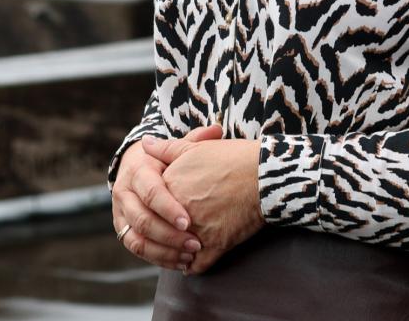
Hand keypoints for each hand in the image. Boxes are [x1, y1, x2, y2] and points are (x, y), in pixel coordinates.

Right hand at [112, 123, 221, 269]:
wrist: (137, 169)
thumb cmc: (165, 161)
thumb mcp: (177, 150)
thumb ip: (195, 142)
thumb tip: (217, 129)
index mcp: (137, 170)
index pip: (150, 192)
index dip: (168, 208)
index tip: (188, 222)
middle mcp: (123, 192)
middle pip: (142, 219)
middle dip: (169, 235)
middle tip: (195, 244)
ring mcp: (120, 213)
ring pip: (137, 238)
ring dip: (164, 251)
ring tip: (190, 257)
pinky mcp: (123, 230)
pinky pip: (137, 249)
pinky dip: (158, 258)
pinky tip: (180, 262)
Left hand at [144, 133, 263, 274]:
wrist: (264, 174)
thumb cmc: (232, 158)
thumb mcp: (195, 148)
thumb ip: (166, 149)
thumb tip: (145, 143)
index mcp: (169, 186)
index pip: (150, 206)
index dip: (156, 209)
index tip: (161, 211)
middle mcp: (178, 211)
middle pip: (160, 229)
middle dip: (163, 232)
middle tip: (169, 233)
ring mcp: (196, 230)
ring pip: (175, 250)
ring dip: (176, 251)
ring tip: (180, 249)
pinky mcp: (215, 246)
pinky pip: (196, 265)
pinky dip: (193, 265)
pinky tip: (192, 262)